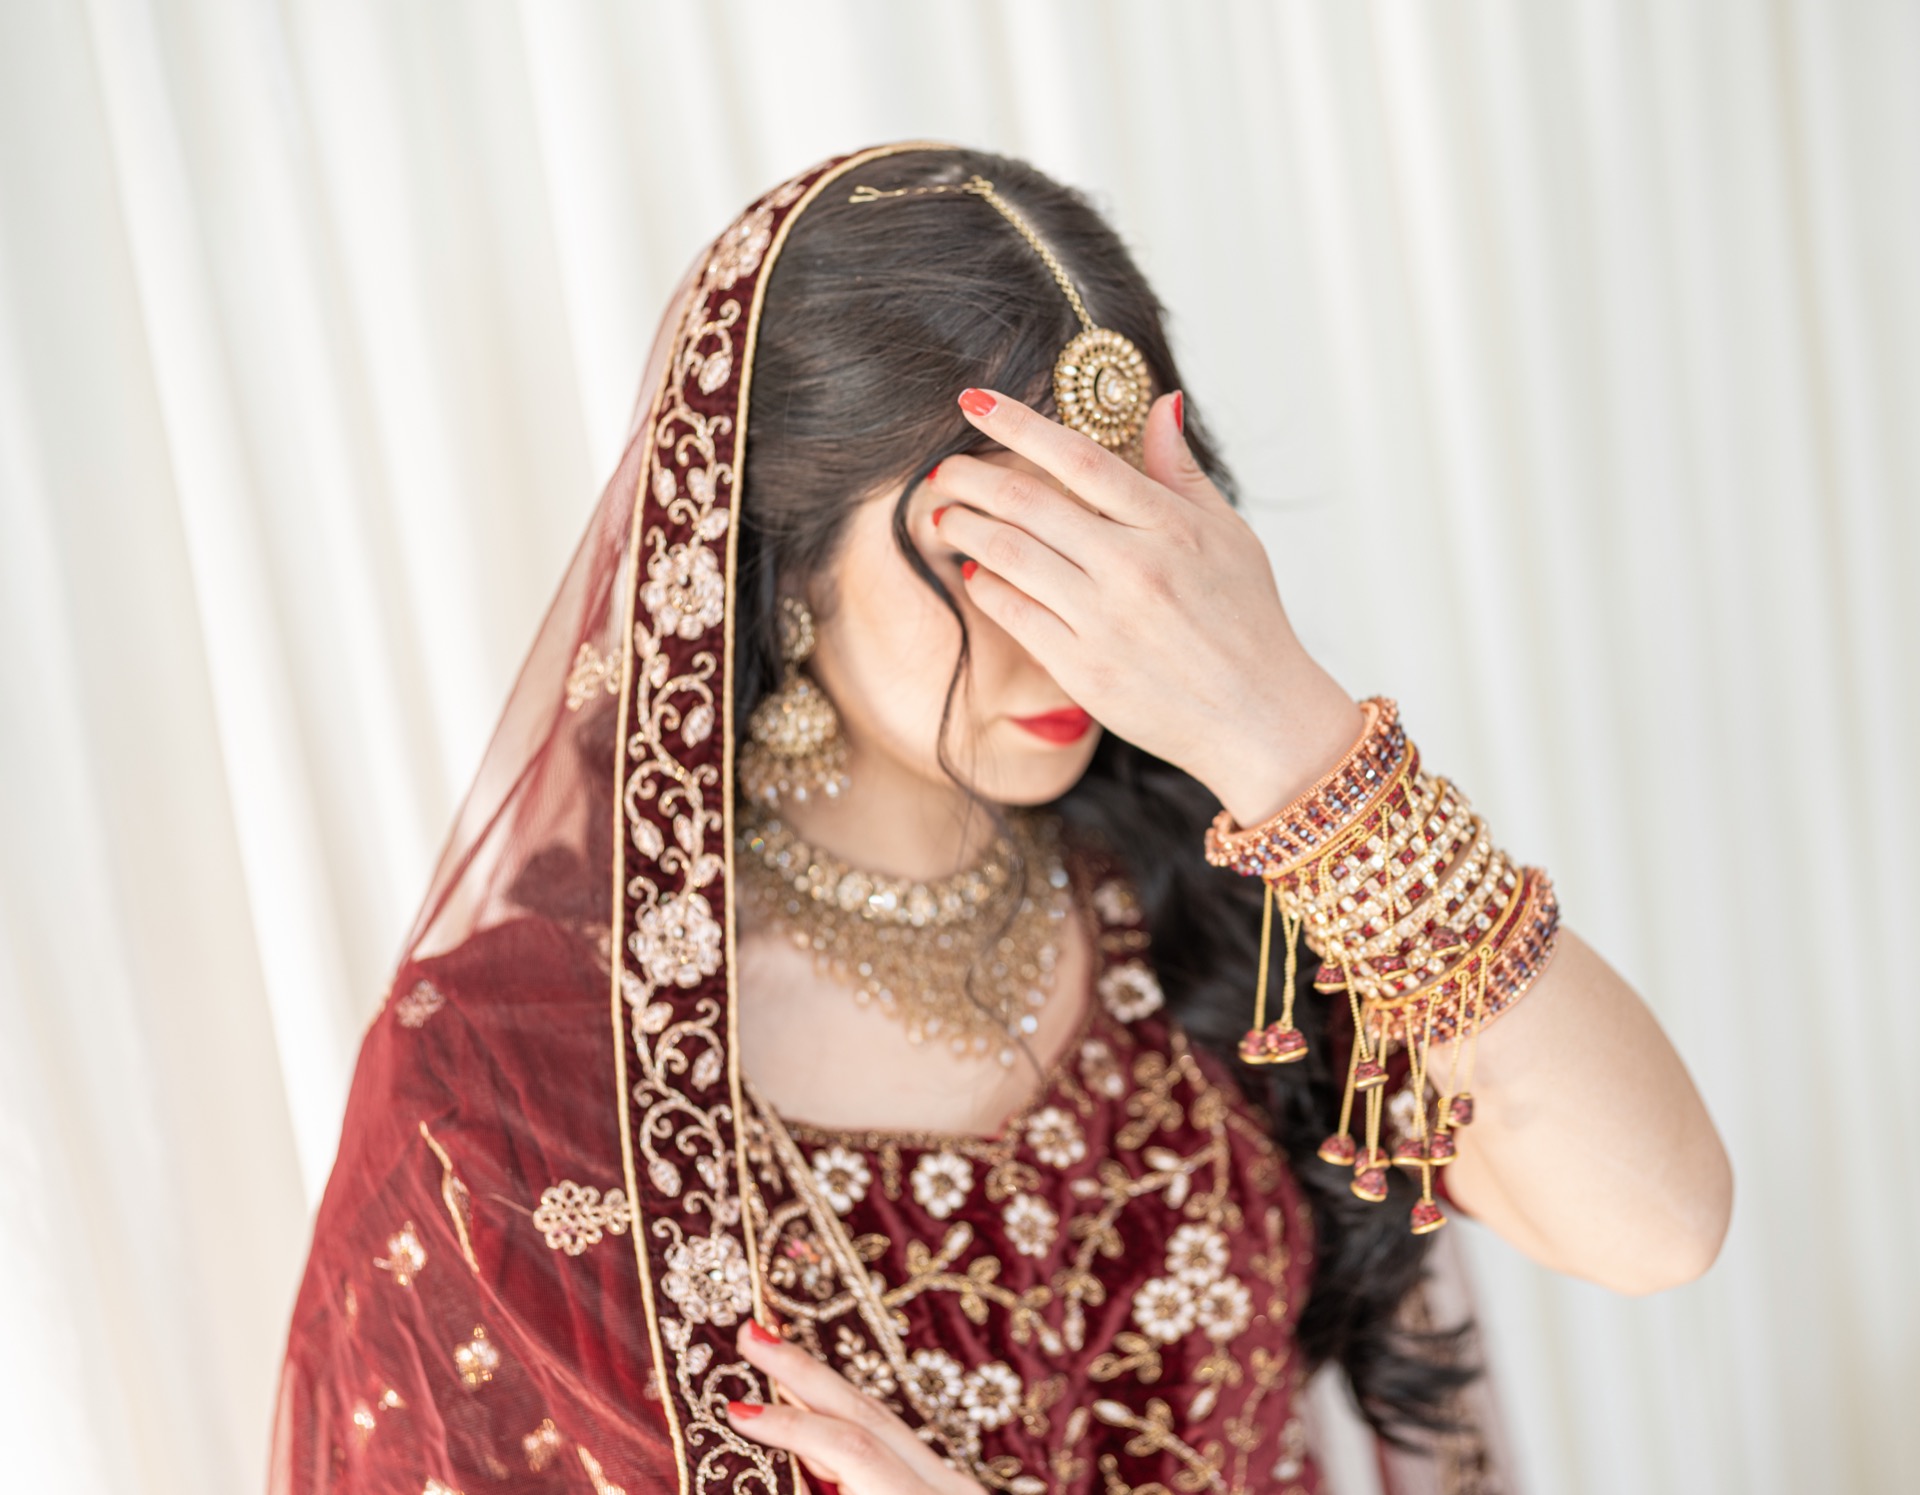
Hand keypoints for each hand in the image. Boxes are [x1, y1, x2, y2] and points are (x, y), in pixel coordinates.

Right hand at [724, 1321, 986, 1494]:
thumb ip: (819, 1490)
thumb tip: (784, 1445)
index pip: (851, 1446)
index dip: (790, 1425)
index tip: (735, 1409)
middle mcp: (948, 1487)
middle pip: (869, 1412)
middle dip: (804, 1373)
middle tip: (751, 1333)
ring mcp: (959, 1485)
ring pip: (885, 1421)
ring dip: (824, 1391)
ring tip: (775, 1360)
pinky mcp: (955, 1489)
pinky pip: (897, 1443)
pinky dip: (851, 1421)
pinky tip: (818, 1409)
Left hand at [931, 387, 1362, 825]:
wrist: (1260, 719)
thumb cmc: (1248, 623)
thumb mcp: (1229, 535)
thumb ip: (1181, 471)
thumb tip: (1159, 402)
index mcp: (1170, 526)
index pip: (1079, 457)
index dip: (1018, 424)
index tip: (975, 402)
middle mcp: (1133, 567)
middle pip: (1027, 502)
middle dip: (971, 477)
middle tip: (943, 469)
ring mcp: (1104, 620)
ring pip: (1008, 554)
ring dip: (963, 528)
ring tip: (944, 517)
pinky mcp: (1083, 668)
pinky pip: (1013, 612)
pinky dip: (984, 585)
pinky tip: (973, 572)